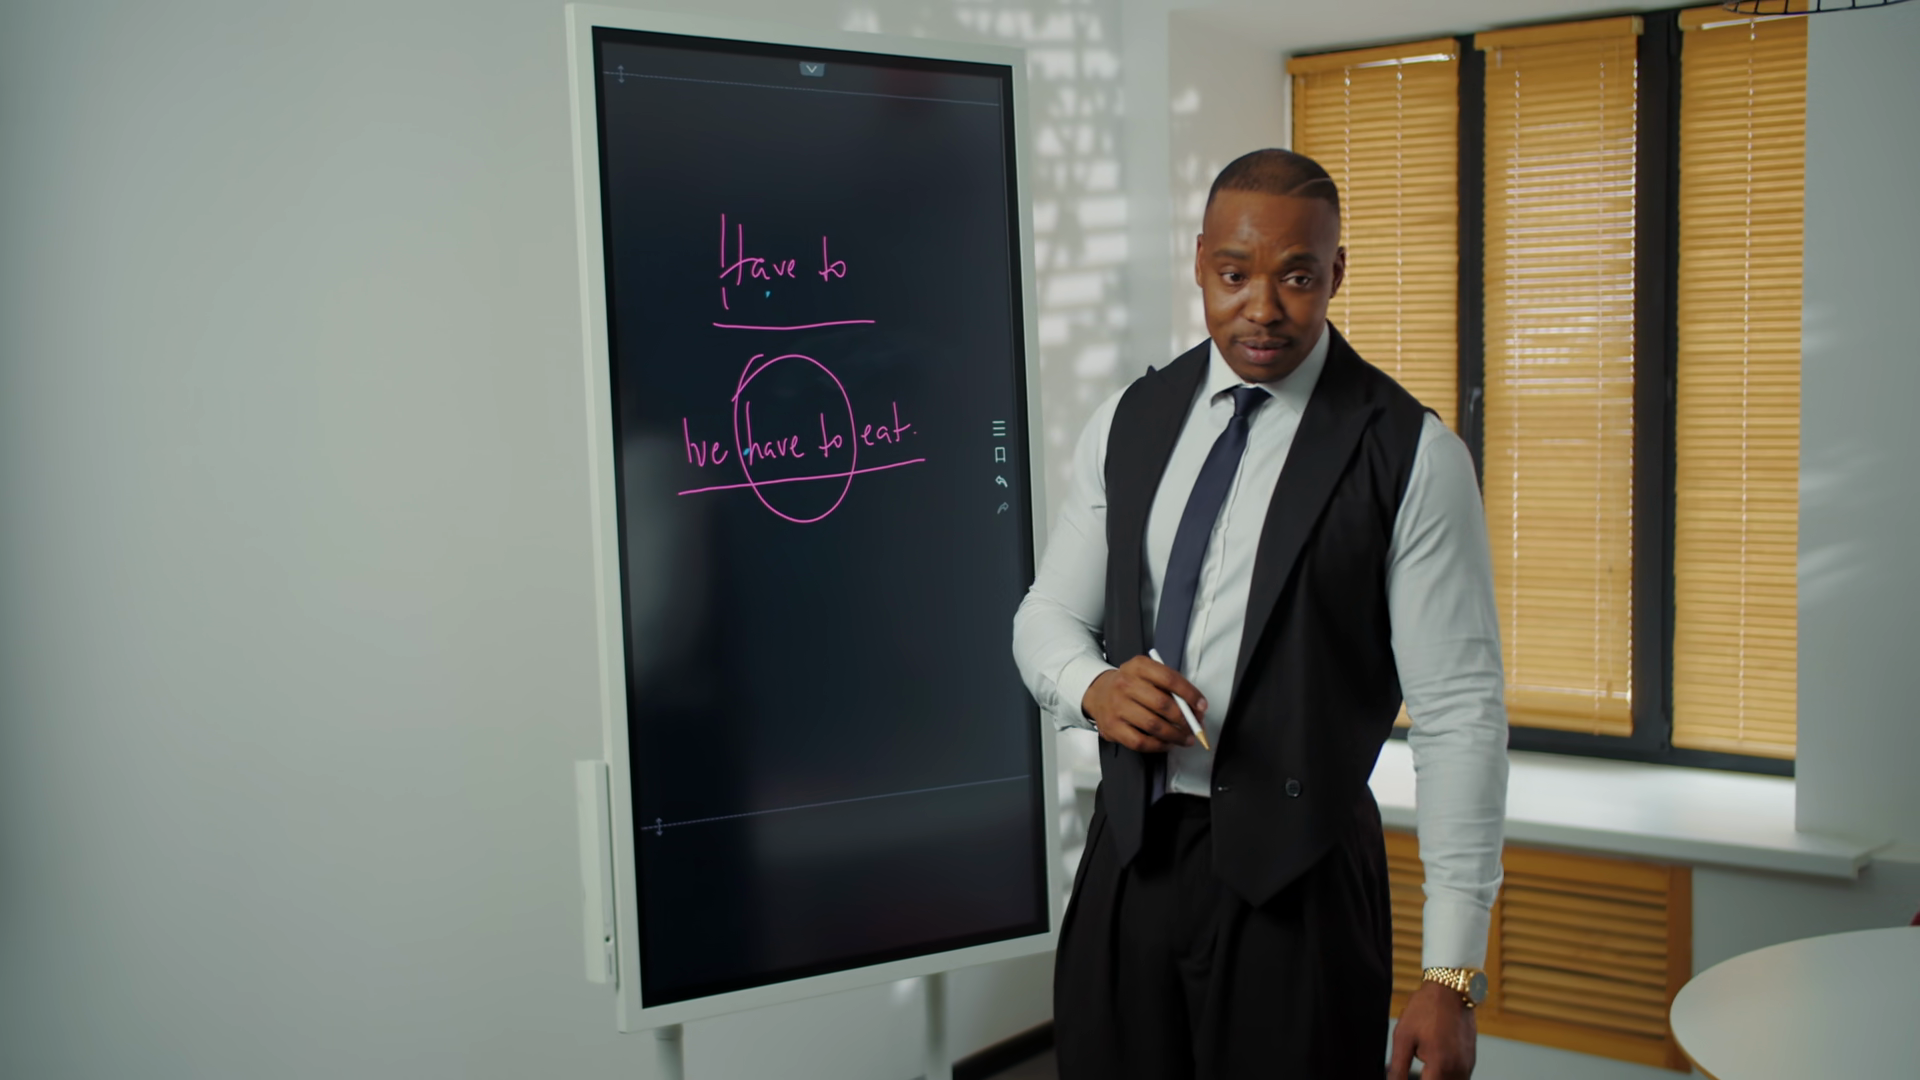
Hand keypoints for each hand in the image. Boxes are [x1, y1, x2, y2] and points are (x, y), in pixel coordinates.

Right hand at [1081, 655, 1205, 752]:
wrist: (1097, 693)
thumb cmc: (1131, 685)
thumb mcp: (1146, 674)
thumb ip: (1169, 687)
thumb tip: (1195, 709)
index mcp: (1138, 666)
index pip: (1169, 679)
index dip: (1190, 694)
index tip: (1202, 706)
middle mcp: (1125, 684)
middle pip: (1162, 704)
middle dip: (1185, 719)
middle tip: (1196, 726)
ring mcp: (1117, 707)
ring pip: (1154, 725)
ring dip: (1175, 735)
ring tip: (1186, 739)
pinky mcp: (1112, 727)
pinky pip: (1141, 742)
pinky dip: (1159, 746)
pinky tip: (1167, 744)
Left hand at [1388, 981, 1476, 1078]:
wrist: (1451, 989)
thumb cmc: (1426, 1009)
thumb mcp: (1403, 1037)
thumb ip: (1398, 1068)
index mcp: (1441, 1066)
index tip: (1404, 1077)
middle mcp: (1459, 1070)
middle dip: (1426, 1079)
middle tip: (1413, 1067)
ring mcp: (1468, 1065)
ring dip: (1436, 1078)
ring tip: (1423, 1065)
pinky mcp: (1471, 1060)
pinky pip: (1459, 1077)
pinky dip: (1445, 1075)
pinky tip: (1434, 1063)